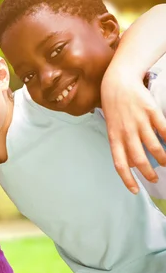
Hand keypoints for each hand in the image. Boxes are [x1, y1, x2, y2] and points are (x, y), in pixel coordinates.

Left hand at [101, 72, 165, 192]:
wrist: (118, 82)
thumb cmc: (114, 107)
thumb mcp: (112, 127)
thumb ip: (121, 143)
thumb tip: (130, 163)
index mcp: (114, 137)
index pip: (119, 163)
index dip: (127, 179)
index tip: (135, 190)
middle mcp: (126, 131)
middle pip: (139, 159)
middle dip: (148, 173)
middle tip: (155, 178)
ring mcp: (139, 122)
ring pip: (154, 147)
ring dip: (162, 158)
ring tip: (165, 163)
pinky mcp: (151, 112)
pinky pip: (164, 130)